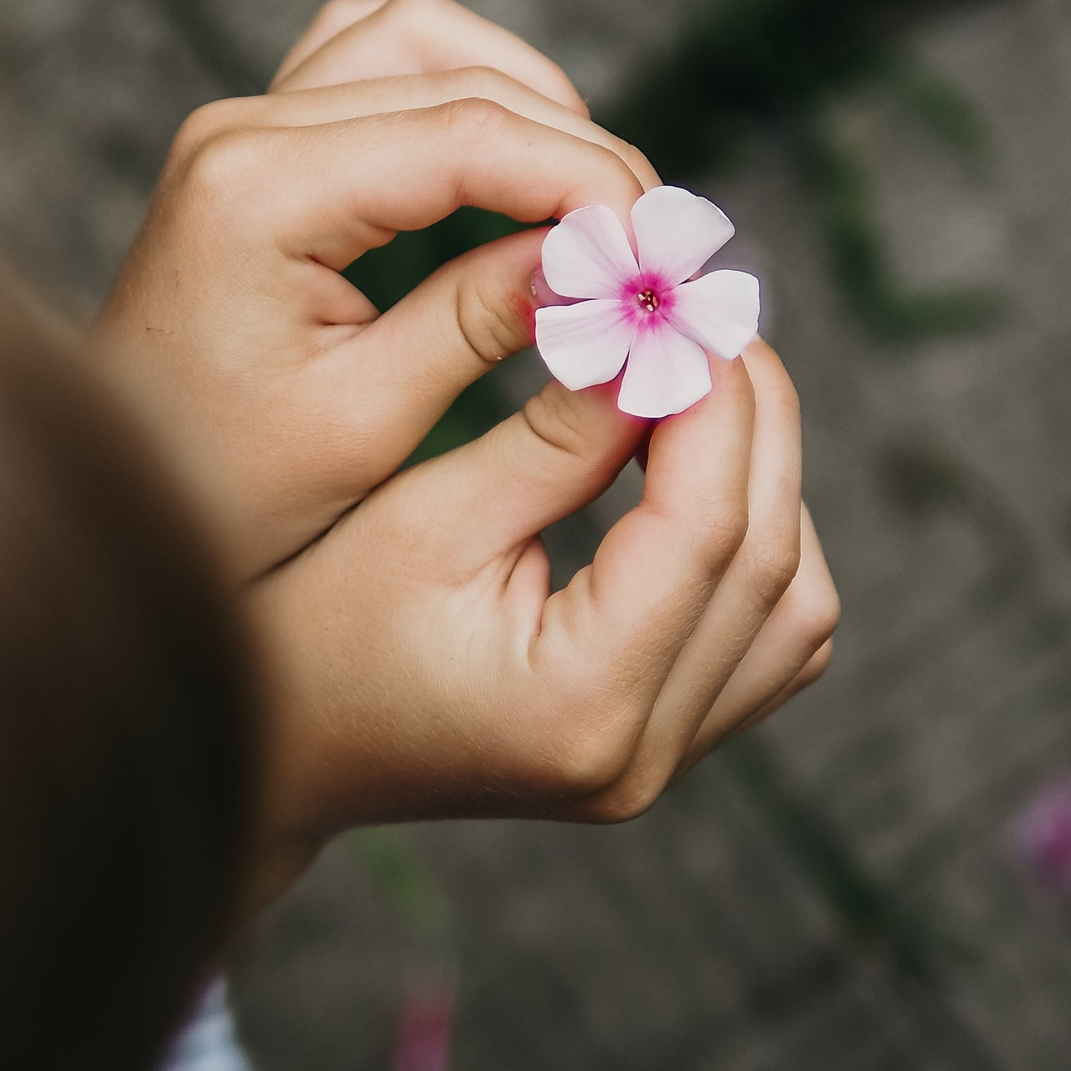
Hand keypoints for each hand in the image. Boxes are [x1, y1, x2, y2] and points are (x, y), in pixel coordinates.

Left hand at [89, 0, 656, 579]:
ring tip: (597, 207)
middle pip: (459, 73)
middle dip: (579, 151)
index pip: (469, 134)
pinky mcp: (260, 145)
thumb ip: (485, 324)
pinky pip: (381, 64)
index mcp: (256, 190)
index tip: (668, 256)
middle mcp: (242, 128)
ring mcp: (245, 125)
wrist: (101, 506)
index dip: (592, 182)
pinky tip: (517, 176)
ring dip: (525, 104)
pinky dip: (465, 99)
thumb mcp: (365, 426)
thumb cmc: (217, 493)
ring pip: (423, 39)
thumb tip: (608, 267)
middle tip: (658, 245)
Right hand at [243, 344, 839, 898]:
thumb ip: (554, 433)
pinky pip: (770, 639)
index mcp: (577, 705)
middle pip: (773, 564)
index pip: (707, 528)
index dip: (713, 398)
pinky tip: (693, 470)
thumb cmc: (311, 624)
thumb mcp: (422, 513)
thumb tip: (655, 338)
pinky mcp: (663, 749)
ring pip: (797, 608)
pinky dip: (756, 544)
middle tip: (704, 320)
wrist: (273, 752)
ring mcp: (662, 767)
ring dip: (769, 485)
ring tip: (695, 388)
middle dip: (755, 423)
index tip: (684, 303)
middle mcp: (641, 757)